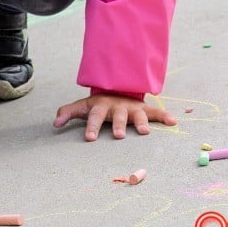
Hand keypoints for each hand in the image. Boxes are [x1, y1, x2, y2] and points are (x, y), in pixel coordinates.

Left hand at [53, 94, 176, 141]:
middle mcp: (117, 107)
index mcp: (101, 106)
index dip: (91, 126)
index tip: (89, 138)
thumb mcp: (82, 106)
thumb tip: (54, 123)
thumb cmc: (98, 104)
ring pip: (137, 114)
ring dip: (141, 123)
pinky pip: (156, 112)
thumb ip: (68, 112)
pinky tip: (173, 122)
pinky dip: (164, 116)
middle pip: (117, 116)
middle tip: (118, 136)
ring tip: (145, 133)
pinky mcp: (144, 109)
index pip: (94, 116)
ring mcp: (132, 108)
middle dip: (118, 125)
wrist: (117, 88)